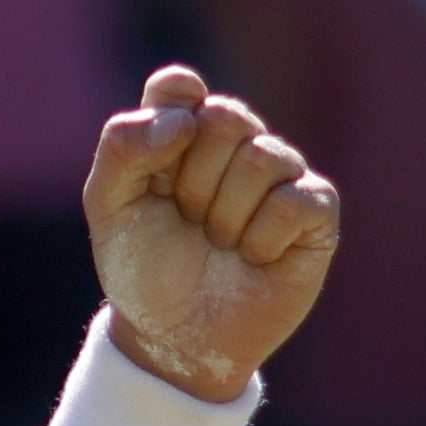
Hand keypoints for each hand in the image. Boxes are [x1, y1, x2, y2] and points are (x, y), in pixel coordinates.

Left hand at [77, 63, 342, 405]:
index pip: (178, 86)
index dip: (164, 127)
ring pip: (262, 157)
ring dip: (225, 216)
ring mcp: (282, 173)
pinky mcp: (316, 212)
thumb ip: (123, 147)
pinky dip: (261, 239)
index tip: (156, 177)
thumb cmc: (144, 268)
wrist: (175, 338)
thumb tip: (184, 118)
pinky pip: (295, 200)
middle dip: (193, 182)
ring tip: (218, 243)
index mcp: (184, 129)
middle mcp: (237, 142)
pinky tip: (252, 258)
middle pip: (225, 117)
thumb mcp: (109, 206)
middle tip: (188, 220)